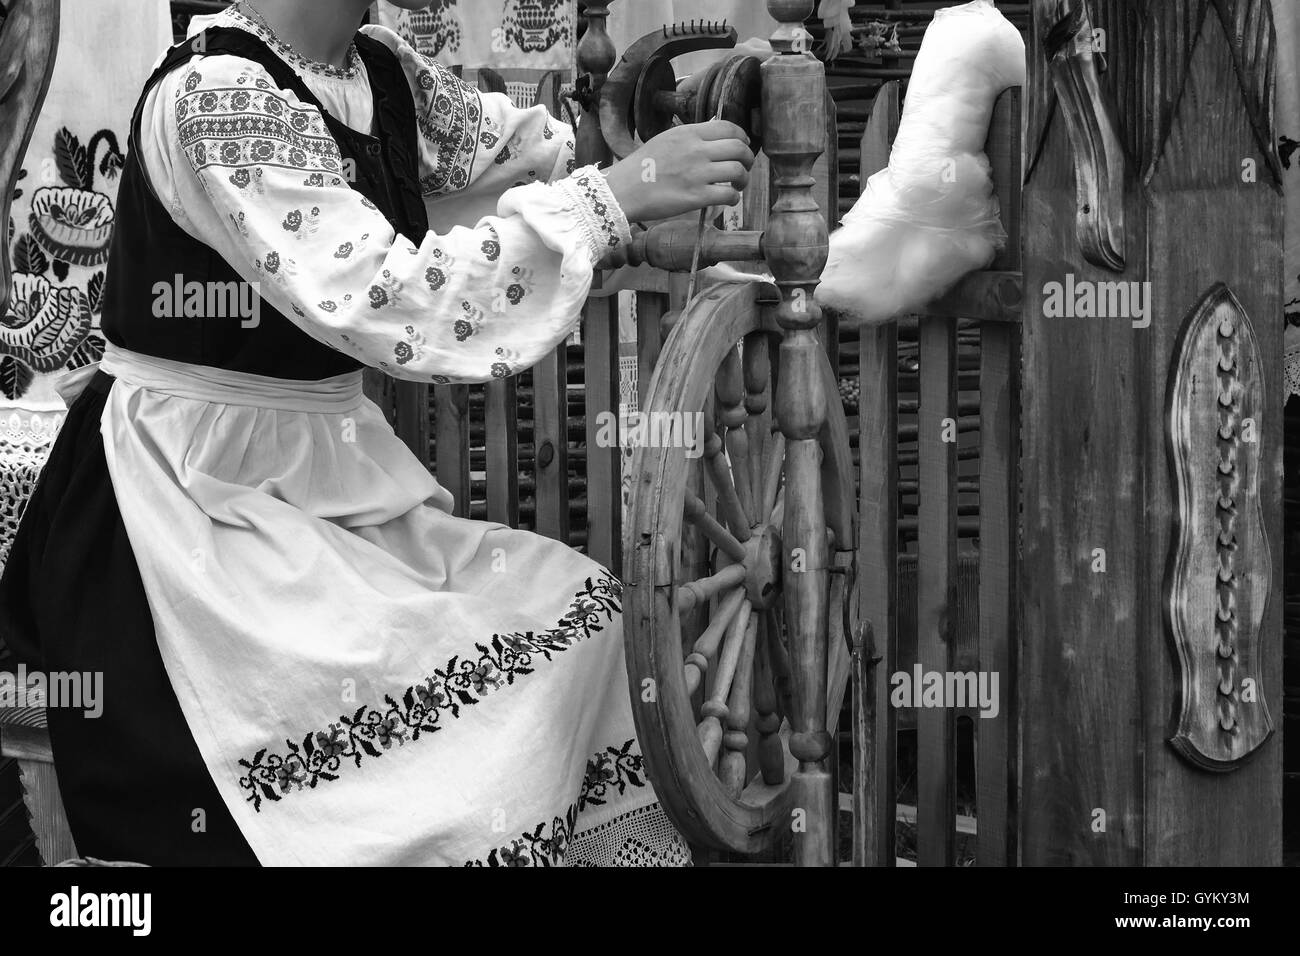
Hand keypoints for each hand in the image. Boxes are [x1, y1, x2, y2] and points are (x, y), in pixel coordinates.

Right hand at [603, 121, 754, 223]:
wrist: (622, 191)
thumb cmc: (641, 167)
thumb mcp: (666, 139)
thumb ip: (691, 137)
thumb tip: (714, 137)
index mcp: (688, 133)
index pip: (730, 128)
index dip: (742, 138)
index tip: (742, 147)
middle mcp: (696, 150)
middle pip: (739, 148)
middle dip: (748, 159)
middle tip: (744, 168)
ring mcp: (697, 173)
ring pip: (738, 171)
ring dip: (743, 180)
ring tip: (737, 186)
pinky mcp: (696, 197)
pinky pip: (729, 195)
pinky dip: (734, 198)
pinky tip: (728, 200)